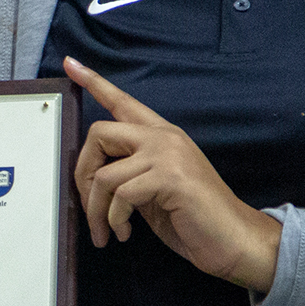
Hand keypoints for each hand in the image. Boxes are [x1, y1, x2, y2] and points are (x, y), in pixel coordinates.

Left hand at [63, 56, 281, 291]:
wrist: (234, 240)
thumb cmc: (195, 219)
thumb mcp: (154, 190)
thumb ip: (130, 173)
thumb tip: (93, 177)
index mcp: (162, 136)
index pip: (123, 101)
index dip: (95, 83)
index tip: (71, 65)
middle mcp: (164, 138)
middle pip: (99, 133)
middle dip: (82, 173)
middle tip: (86, 205)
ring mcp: (168, 155)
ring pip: (105, 173)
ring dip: (97, 210)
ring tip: (106, 232)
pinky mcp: (171, 177)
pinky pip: (121, 194)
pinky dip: (115, 220)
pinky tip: (124, 233)